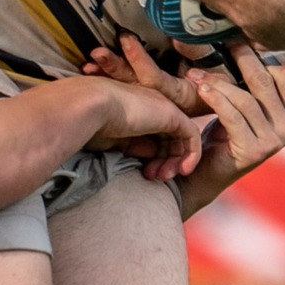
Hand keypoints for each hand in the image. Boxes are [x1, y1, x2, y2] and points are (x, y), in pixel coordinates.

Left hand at [84, 32, 210, 116]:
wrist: (224, 94)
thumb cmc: (221, 80)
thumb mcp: (216, 68)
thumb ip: (198, 51)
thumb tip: (177, 38)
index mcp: (180, 92)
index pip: (155, 78)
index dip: (140, 60)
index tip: (126, 39)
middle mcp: (164, 97)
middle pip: (136, 84)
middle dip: (116, 68)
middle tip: (96, 54)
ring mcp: (155, 95)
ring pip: (129, 84)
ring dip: (109, 72)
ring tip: (89, 62)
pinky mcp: (148, 91)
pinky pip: (129, 83)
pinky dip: (112, 74)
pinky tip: (94, 65)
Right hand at [86, 78, 203, 182]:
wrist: (93, 107)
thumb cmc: (93, 123)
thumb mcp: (117, 140)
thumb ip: (136, 146)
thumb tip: (152, 157)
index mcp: (139, 109)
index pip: (157, 136)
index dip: (155, 158)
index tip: (146, 174)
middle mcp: (154, 106)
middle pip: (171, 139)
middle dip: (167, 162)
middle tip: (158, 178)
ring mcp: (165, 108)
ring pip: (182, 139)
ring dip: (176, 162)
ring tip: (164, 177)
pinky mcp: (173, 114)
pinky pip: (192, 136)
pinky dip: (192, 154)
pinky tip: (183, 170)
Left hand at [187, 43, 284, 198]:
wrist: (206, 173)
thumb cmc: (224, 134)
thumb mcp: (246, 106)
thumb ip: (254, 84)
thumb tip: (244, 40)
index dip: (261, 55)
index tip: (236, 40)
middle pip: (266, 82)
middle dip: (240, 59)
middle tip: (219, 44)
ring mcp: (274, 142)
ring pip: (246, 99)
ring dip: (218, 82)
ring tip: (197, 72)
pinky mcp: (254, 151)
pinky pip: (233, 115)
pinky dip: (215, 99)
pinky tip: (201, 88)